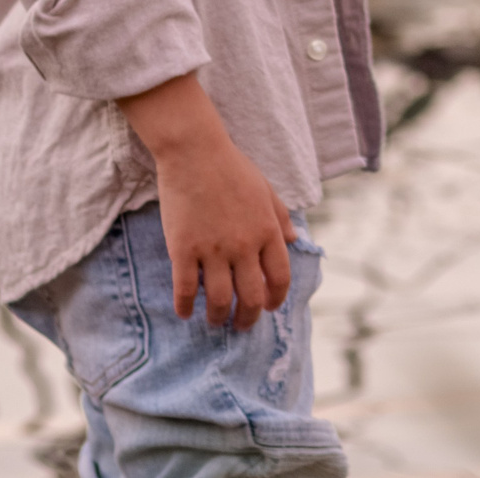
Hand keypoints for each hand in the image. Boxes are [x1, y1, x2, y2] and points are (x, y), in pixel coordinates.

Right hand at [116, 74, 295, 329]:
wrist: (195, 153)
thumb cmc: (232, 168)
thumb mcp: (267, 190)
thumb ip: (281, 218)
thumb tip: (295, 241)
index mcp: (267, 231)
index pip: (279, 277)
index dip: (275, 298)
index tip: (268, 308)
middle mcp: (244, 245)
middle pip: (251, 297)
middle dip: (248, 318)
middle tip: (241, 326)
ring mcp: (213, 250)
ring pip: (219, 300)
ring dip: (218, 318)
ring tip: (215, 322)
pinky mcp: (183, 249)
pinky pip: (185, 289)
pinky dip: (185, 307)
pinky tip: (185, 313)